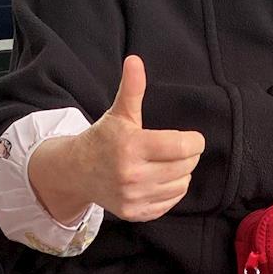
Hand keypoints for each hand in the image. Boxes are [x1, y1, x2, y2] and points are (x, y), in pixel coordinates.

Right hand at [31, 55, 203, 224]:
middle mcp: (132, 175)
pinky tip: (160, 180)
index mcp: (131, 147)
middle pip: (186, 166)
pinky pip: (171, 202)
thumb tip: (135, 60)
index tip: (193, 138)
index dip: (195, 141)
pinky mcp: (135, 213)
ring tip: (167, 164)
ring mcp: (134, 197)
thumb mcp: (119, 113)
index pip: (182, 146)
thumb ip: (132, 89)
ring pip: (182, 184)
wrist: (77, 172)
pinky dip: (172, 190)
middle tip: (177, 149)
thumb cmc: (103, 139)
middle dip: (188, 155)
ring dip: (181, 173)